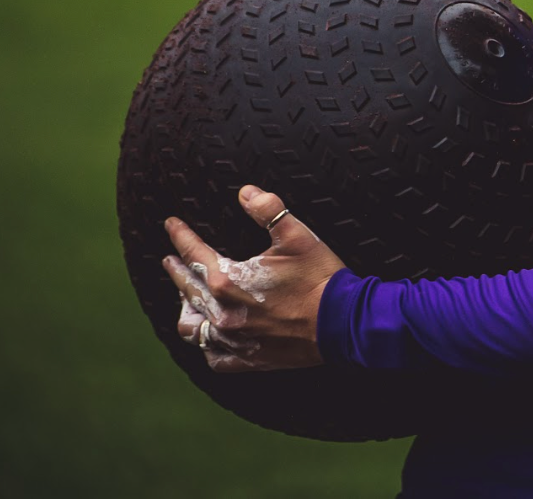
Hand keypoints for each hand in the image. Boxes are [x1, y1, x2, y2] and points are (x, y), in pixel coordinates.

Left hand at [162, 185, 344, 372]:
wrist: (343, 322)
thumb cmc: (320, 278)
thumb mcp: (298, 236)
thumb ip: (269, 210)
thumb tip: (246, 192)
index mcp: (229, 281)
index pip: (195, 253)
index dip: (181, 236)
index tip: (171, 225)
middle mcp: (223, 313)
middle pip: (187, 290)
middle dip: (177, 271)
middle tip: (170, 259)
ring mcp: (234, 339)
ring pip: (193, 328)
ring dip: (187, 309)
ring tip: (186, 299)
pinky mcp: (248, 358)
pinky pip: (215, 356)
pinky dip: (208, 345)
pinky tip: (211, 336)